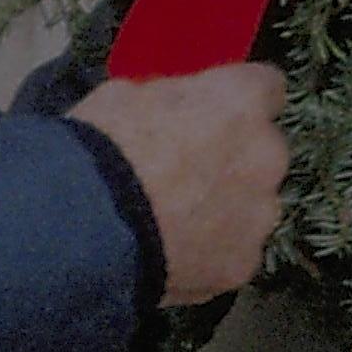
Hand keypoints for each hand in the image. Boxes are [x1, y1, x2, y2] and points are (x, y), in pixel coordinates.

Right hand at [72, 61, 288, 307]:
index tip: (217, 112)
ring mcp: (258, 216)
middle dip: (234, 159)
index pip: (267, 86)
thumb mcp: (126, 95)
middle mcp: (265, 156)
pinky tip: (173, 256)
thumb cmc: (102, 151)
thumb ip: (171, 100)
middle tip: (187, 173)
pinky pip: (233, 252)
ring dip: (227, 209)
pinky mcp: (242, 265)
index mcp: (240, 103)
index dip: (237, 101)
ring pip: (254, 207)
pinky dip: (211, 254)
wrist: (84, 229)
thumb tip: (172, 109)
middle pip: (263, 152)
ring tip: (176, 224)